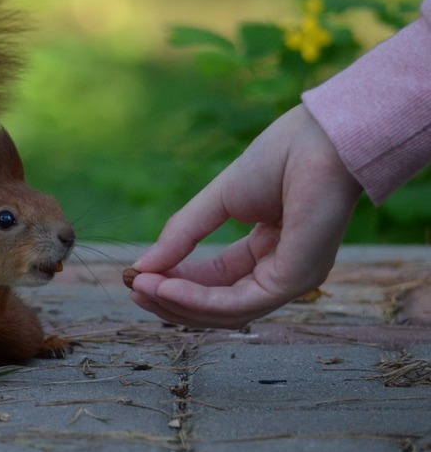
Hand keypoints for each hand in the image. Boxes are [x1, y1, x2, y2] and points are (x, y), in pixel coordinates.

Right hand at [128, 104, 362, 328]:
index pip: (214, 281)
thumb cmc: (280, 159)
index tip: (136, 276)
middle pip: (217, 305)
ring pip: (226, 312)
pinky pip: (238, 303)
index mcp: (266, 250)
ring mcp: (290, 280)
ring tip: (142, 287)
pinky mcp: (294, 280)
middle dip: (171, 300)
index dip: (173, 282)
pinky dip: (197, 299)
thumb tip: (142, 266)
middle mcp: (280, 272)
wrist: (319, 139)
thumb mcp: (217, 201)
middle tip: (132, 290)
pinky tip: (166, 287)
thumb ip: (182, 234)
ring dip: (178, 304)